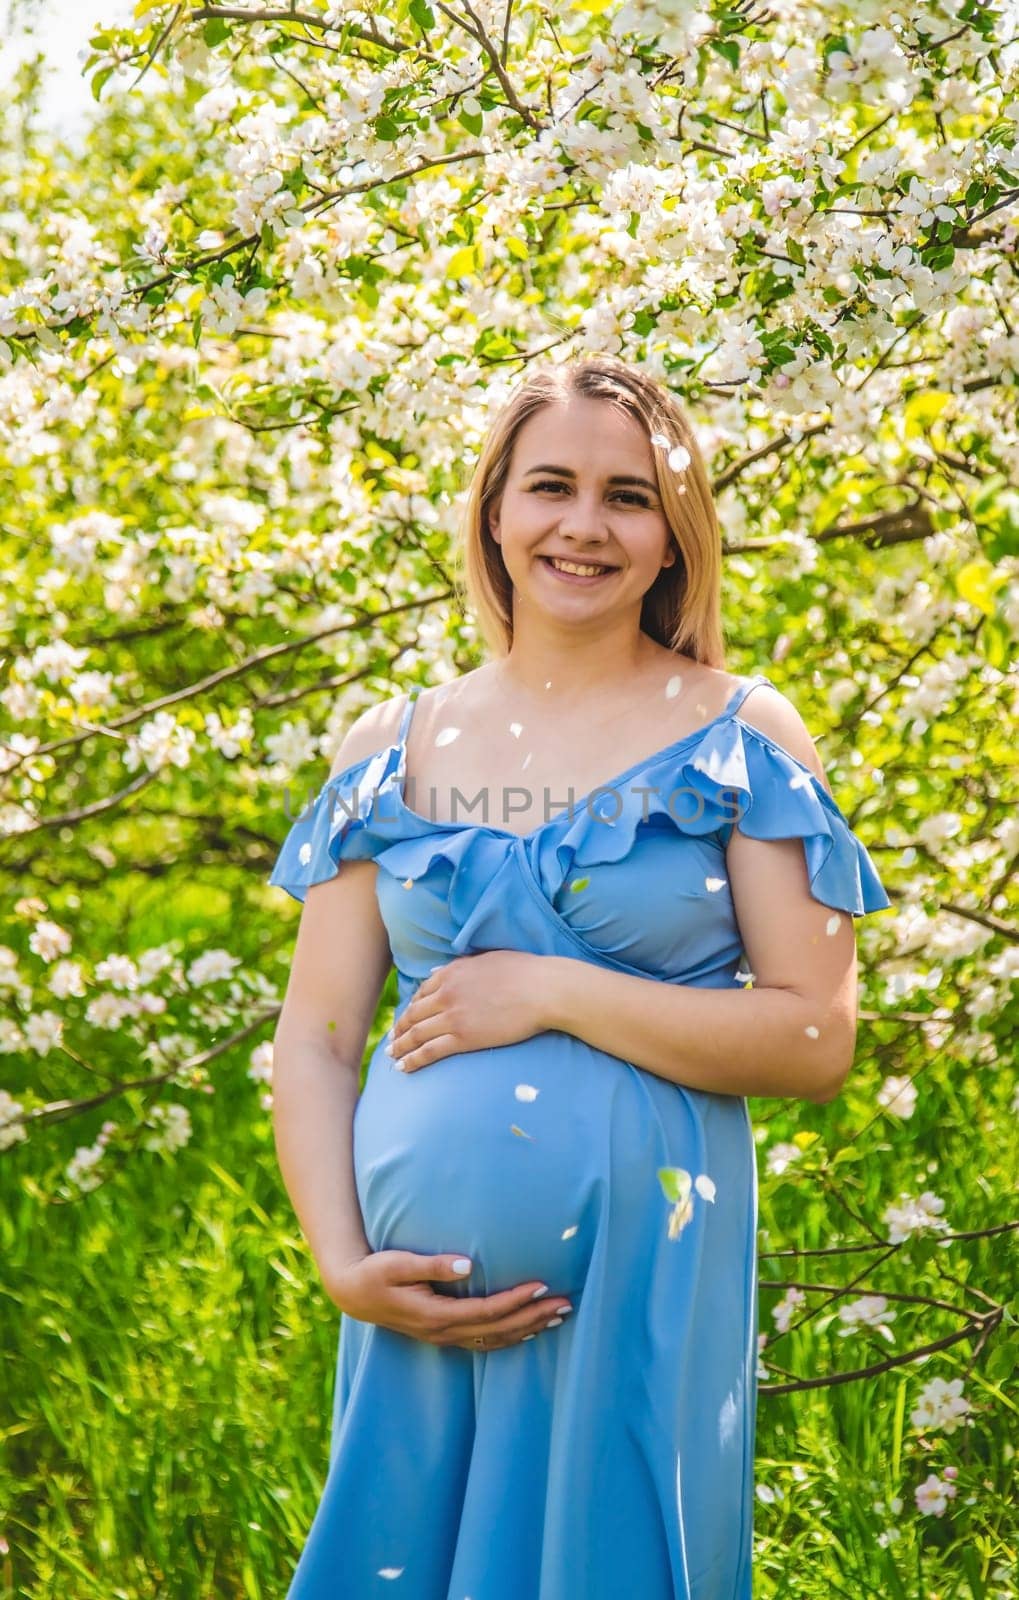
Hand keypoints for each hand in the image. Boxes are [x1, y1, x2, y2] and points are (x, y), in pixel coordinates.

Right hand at [324, 1250, 572, 1350]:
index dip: (516, 1301)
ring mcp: (444, 1337)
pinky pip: (485, 1341)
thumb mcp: (397, 1263)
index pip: (486, 1312)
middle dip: (534, 1317)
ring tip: (558, 1317)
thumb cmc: (374, 1272)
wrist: (352, 1292)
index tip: (542, 1285)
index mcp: (435, 1316)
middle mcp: (443, 1332)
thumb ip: (431, 1265)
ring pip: (495, 1340)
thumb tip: (467, 1264)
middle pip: (499, 1330)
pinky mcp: (444, 1334)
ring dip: (528, 1329)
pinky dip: (510, 1336)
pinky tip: (528, 1329)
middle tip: (566, 1304)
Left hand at [389, 951, 548, 1071]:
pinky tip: (403, 1068)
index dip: (409, 1008)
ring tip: (392, 1056)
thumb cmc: (523, 972)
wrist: (542, 990)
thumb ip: (460, 966)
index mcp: (451, 973)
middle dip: (399, 1029)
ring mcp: (453, 1017)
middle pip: (412, 1015)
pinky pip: (429, 1051)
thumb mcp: (485, 959)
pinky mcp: (463, 1038)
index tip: (405, 1018)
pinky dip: (412, 1060)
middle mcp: (446, 994)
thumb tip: (436, 972)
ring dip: (400, 1047)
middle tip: (391, 1041)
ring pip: (416, 1034)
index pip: (420, 993)